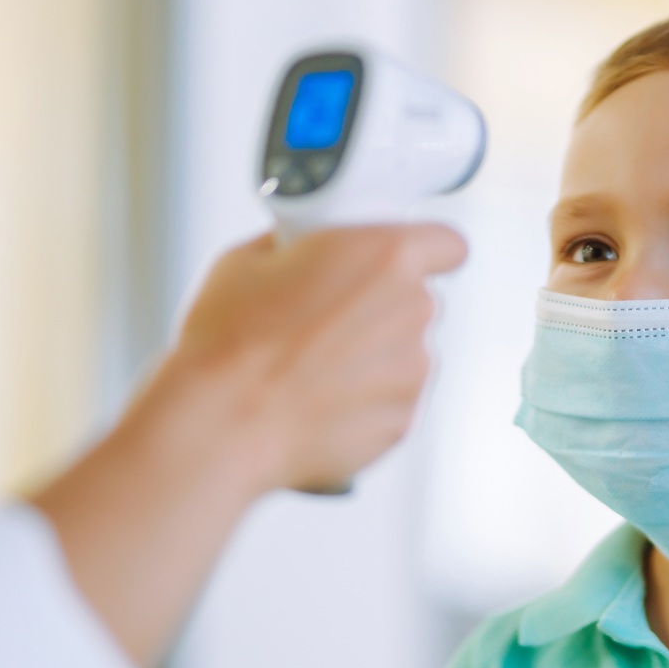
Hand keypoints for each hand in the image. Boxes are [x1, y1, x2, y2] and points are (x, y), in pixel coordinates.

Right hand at [33, 222, 465, 666]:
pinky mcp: (401, 422)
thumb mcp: (249, 260)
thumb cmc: (230, 342)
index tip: (403, 262)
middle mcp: (414, 311)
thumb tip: (301, 251)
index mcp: (387, 256)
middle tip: (328, 319)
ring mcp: (413, 371)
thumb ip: (299, 247)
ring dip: (372, 358)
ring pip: (404, 355)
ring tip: (311, 371)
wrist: (221, 423)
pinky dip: (364, 402)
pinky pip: (391, 402)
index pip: (447, 244)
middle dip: (381, 307)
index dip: (427, 253)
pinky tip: (316, 403)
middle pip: (417, 302)